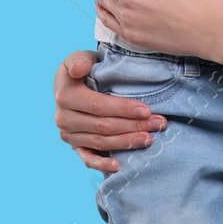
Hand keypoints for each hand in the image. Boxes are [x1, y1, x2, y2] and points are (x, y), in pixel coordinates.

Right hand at [51, 49, 166, 171]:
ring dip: (127, 142)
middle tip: (158, 124)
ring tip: (149, 139)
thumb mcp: (78, 57)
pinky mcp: (74, 146)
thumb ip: (79, 60)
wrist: (68, 84)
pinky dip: (102, 164)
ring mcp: (68, 134)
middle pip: (104, 126)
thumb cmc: (81, 68)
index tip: (147, 110)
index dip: (124, 109)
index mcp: (65, 96)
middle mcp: (64, 118)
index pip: (99, 106)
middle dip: (133, 126)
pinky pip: (87, 158)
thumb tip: (80, 68)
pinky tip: (119, 166)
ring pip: (101, 142)